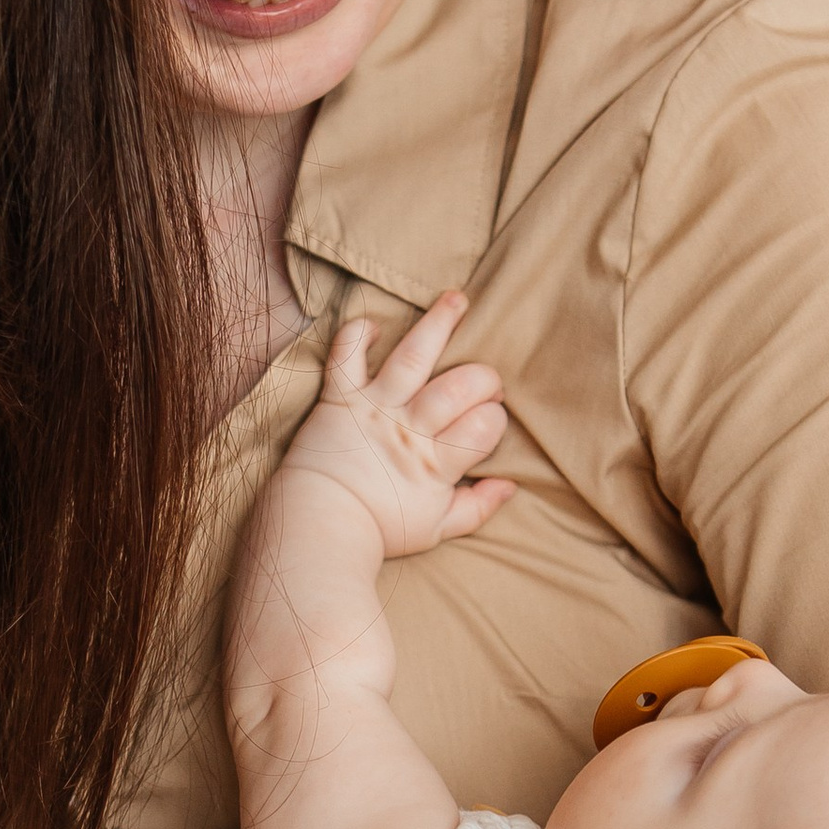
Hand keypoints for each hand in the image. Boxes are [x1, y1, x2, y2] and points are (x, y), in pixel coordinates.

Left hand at [270, 292, 513, 563]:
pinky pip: (346, 356)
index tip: (490, 419)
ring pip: (413, 357)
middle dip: (482, 378)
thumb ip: (478, 507)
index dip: (494, 418)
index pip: (485, 425)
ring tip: (457, 299)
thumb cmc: (379, 529)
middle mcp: (409, 429)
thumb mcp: (437, 530)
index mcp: (436, 463)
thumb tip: (510, 485)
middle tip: (484, 381)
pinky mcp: (340, 398)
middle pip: (459, 387)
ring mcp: (374, 408)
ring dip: (438, 323)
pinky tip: (373, 326)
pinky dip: (355, 335)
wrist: (317, 524)